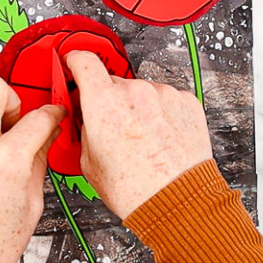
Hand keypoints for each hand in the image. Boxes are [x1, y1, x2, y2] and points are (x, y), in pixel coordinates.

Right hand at [67, 50, 213, 219]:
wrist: (176, 201)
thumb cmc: (134, 189)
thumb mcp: (88, 162)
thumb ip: (84, 130)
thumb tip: (85, 120)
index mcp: (104, 102)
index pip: (84, 61)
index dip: (75, 61)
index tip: (74, 63)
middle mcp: (135, 92)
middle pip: (114, 83)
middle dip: (110, 100)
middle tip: (113, 127)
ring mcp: (164, 95)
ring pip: (143, 92)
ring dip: (139, 108)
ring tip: (143, 140)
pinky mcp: (187, 102)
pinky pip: (167, 100)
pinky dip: (163, 114)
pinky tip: (160, 138)